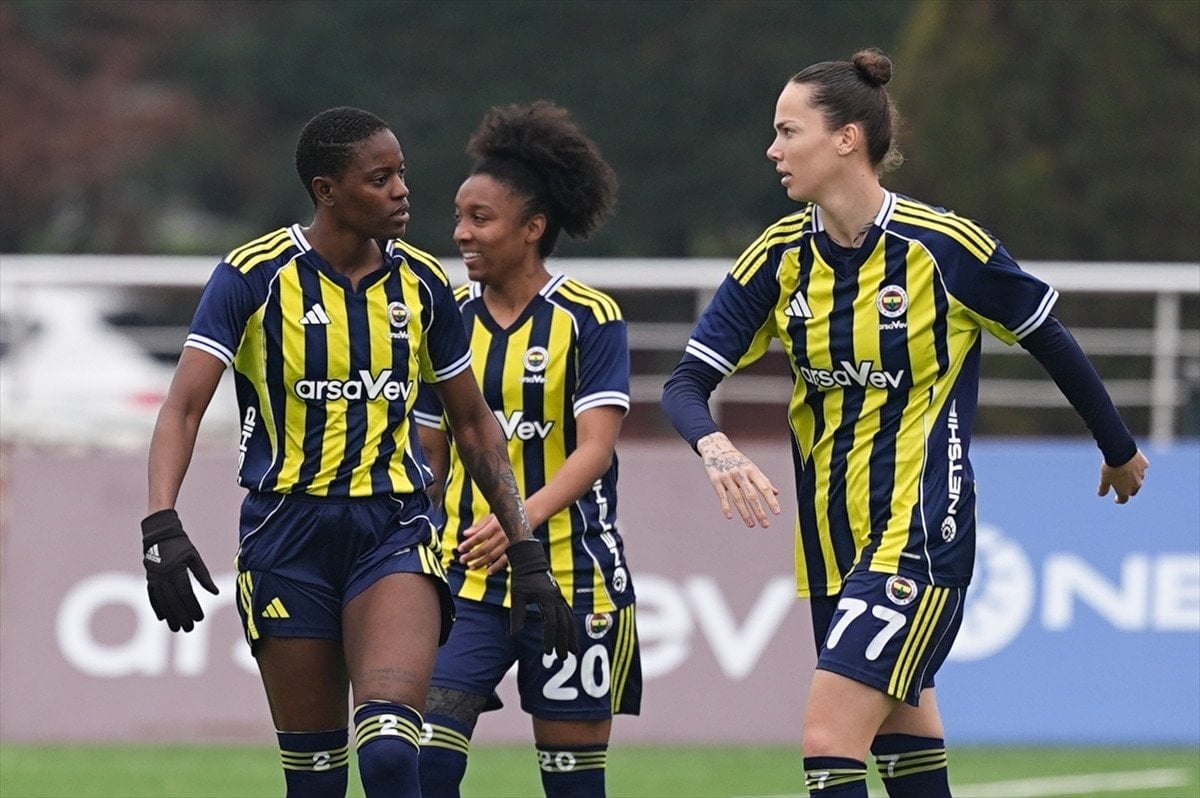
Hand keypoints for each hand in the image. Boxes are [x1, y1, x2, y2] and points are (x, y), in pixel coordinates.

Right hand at [141, 509, 218, 631]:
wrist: (160, 534)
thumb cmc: (181, 545)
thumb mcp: (194, 558)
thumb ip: (203, 576)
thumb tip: (215, 592)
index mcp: (176, 570)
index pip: (185, 593)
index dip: (193, 607)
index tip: (200, 618)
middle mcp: (163, 576)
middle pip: (173, 601)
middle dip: (181, 616)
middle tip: (189, 629)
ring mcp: (154, 578)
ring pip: (162, 601)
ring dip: (169, 616)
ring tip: (176, 628)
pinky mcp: (149, 579)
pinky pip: (152, 596)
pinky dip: (157, 607)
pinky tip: (162, 618)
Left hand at [458, 514, 510, 574]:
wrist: (528, 515)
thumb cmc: (506, 516)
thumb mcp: (492, 517)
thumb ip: (478, 526)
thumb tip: (465, 534)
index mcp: (495, 525)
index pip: (479, 537)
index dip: (469, 543)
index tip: (460, 548)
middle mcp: (502, 535)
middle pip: (484, 549)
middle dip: (472, 556)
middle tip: (462, 560)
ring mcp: (509, 543)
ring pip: (493, 556)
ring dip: (481, 563)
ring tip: (471, 567)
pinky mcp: (514, 549)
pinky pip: (505, 560)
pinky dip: (496, 566)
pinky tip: (488, 570)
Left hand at [506, 539, 576, 659]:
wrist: (530, 562)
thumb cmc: (522, 579)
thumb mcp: (517, 597)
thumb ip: (517, 616)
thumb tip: (515, 636)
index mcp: (547, 599)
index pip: (551, 624)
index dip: (549, 639)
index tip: (547, 652)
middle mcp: (557, 599)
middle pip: (563, 624)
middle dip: (564, 642)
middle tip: (563, 658)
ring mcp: (559, 598)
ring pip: (569, 620)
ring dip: (571, 636)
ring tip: (574, 651)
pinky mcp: (559, 598)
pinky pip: (568, 614)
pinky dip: (570, 626)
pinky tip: (571, 635)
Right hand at [697, 432, 780, 526]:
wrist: (717, 449)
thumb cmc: (737, 460)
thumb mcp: (751, 467)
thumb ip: (763, 480)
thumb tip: (776, 493)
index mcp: (751, 470)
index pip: (764, 488)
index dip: (771, 500)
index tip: (777, 512)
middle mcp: (740, 474)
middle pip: (751, 496)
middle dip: (759, 511)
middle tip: (765, 524)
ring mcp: (728, 477)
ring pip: (738, 498)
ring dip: (745, 513)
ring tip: (751, 525)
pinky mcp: (716, 481)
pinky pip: (722, 496)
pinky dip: (726, 507)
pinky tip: (730, 517)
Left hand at [1098, 449, 1149, 503]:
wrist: (1121, 452)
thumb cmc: (1111, 467)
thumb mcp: (1104, 479)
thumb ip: (1103, 488)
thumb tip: (1100, 494)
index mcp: (1125, 490)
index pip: (1123, 499)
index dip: (1119, 500)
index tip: (1116, 499)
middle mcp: (1136, 485)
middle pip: (1133, 491)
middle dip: (1128, 490)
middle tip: (1122, 486)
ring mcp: (1142, 475)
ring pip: (1138, 479)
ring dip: (1133, 477)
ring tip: (1125, 471)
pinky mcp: (1145, 465)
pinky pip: (1141, 467)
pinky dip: (1136, 466)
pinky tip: (1131, 461)